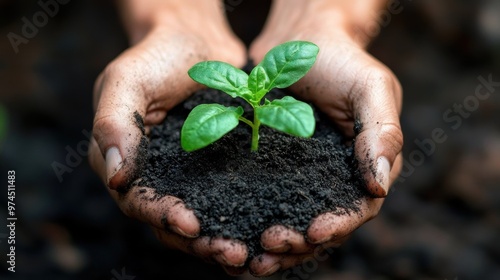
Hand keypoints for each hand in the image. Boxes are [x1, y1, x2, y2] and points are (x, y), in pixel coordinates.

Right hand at [89, 0, 248, 271]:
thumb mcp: (127, 81)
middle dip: (199, 242)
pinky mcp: (216, 172)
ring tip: (249, 256)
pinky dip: (241, 221)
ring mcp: (186, 177)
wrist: (195, 41)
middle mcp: (154, 178)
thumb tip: (116, 177)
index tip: (191, 224)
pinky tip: (262, 233)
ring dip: (221, 241)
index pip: (138, 202)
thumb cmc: (156, 57)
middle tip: (231, 254)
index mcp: (124, 163)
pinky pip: (226, 202)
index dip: (162, 216)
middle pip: (170, 223)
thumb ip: (113, 125)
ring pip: (200, 221)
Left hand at [247, 0, 402, 275]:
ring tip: (250, 259)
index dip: (338, 226)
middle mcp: (336, 178)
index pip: (358, 209)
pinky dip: (252, 222)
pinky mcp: (275, 170)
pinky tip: (233, 234)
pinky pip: (265, 202)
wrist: (299, 39)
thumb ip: (381, 133)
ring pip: (293, 223)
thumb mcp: (370, 88)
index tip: (313, 233)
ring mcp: (305, 177)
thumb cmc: (340, 58)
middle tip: (270, 248)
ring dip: (275, 246)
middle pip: (322, 226)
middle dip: (299, 244)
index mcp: (366, 165)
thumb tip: (379, 186)